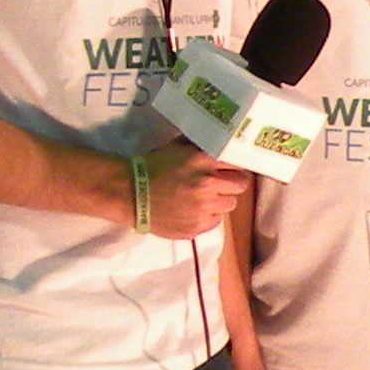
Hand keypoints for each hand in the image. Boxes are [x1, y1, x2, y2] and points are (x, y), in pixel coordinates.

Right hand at [134, 138, 251, 240]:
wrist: (129, 193)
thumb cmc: (153, 167)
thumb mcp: (178, 148)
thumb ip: (201, 145)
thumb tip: (222, 141)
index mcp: (204, 162)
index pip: (238, 165)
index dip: (233, 168)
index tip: (228, 170)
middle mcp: (208, 185)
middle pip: (240, 186)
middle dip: (231, 184)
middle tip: (218, 185)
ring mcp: (203, 209)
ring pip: (229, 205)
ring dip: (219, 201)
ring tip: (202, 199)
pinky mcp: (196, 228)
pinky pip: (215, 222)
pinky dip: (207, 217)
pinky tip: (192, 211)